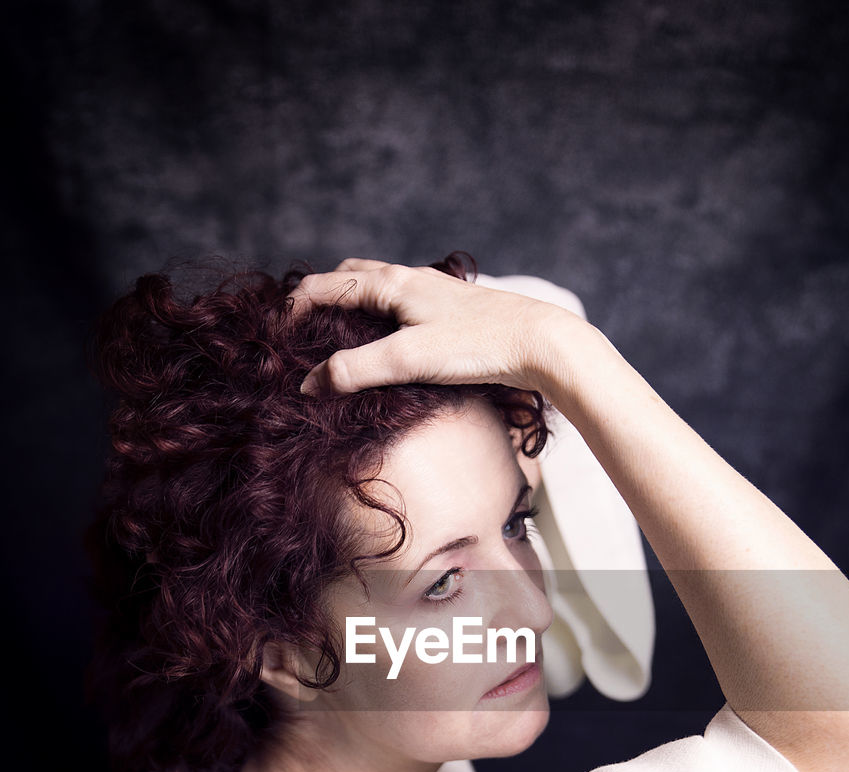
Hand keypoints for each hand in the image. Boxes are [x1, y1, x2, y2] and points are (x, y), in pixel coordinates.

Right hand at [288, 258, 583, 396]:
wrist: (541, 342)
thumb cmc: (477, 345)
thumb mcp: (409, 359)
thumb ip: (356, 371)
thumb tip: (309, 385)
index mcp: (393, 283)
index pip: (326, 285)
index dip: (294, 307)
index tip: (274, 332)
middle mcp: (410, 279)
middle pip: (351, 276)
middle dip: (320, 295)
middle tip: (300, 326)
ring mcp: (433, 293)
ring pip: (379, 288)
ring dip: (351, 303)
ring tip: (337, 334)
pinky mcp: (452, 312)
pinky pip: (402, 304)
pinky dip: (380, 315)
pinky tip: (389, 341)